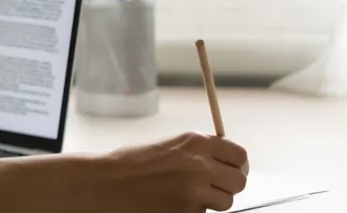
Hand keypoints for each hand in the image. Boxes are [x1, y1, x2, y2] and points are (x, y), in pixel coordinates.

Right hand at [97, 132, 247, 212]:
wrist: (106, 183)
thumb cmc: (130, 164)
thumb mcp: (169, 146)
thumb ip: (197, 152)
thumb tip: (222, 164)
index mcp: (196, 141)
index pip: (240, 155)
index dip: (238, 165)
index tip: (231, 171)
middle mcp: (200, 164)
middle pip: (239, 181)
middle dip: (227, 186)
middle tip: (211, 188)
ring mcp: (195, 190)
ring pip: (226, 202)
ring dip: (211, 202)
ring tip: (186, 196)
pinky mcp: (188, 211)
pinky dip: (192, 211)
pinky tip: (172, 203)